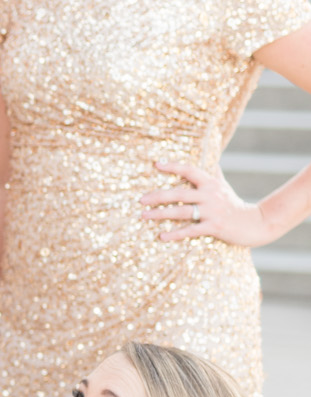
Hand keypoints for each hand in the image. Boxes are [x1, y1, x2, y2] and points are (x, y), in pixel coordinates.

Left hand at [141, 161, 272, 247]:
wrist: (256, 223)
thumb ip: (215, 173)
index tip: (156, 164)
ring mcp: (212, 211)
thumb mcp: (224, 186)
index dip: (173, 166)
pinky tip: (162, 237)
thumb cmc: (234, 204)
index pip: (189, 170)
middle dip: (157, 196)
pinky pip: (191, 231)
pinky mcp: (214, 227)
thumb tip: (211, 159)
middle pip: (179, 193)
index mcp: (211, 183)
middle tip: (140, 200)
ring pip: (181, 212)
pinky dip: (175, 234)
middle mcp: (210, 195)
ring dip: (160, 214)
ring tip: (144, 216)